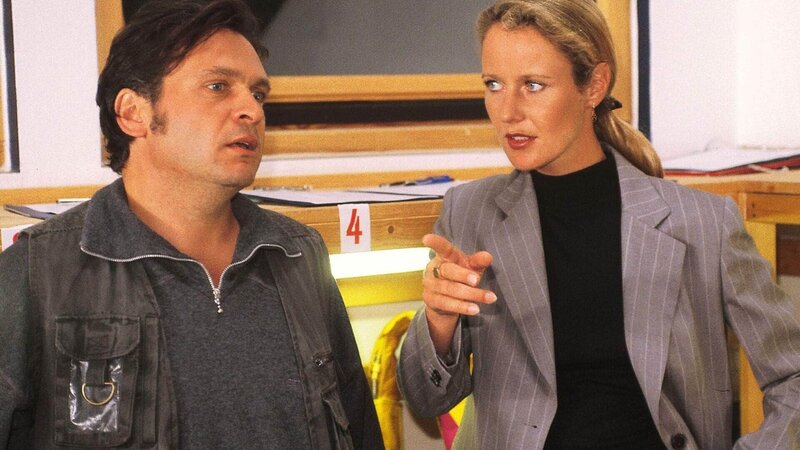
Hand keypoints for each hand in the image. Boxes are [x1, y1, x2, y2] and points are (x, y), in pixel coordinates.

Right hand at [422, 234, 495, 353]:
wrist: (447, 301)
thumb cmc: (461, 277)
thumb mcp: (471, 267)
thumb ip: (478, 261)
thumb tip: (488, 257)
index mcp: (444, 257)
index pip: (441, 248)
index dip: (434, 242)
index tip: (426, 239)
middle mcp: (433, 269)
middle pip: (447, 270)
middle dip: (463, 275)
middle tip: (477, 279)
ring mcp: (430, 284)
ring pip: (450, 289)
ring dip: (471, 295)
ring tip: (489, 298)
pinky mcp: (430, 300)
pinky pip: (447, 303)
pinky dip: (462, 306)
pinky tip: (475, 309)